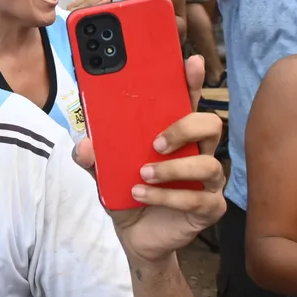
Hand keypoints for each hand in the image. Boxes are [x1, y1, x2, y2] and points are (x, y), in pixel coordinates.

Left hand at [74, 56, 225, 262]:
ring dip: (173, 168)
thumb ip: (90, 155)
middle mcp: (195, 151)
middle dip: (185, 127)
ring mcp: (206, 180)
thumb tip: (85, 144)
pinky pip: (198, 198)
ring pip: (209, 163)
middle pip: (210, 124)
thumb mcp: (101, 171)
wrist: (134, 234)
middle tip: (156, 141)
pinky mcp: (208, 207)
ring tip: (143, 172)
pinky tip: (140, 194)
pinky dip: (165, 197)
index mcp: (173, 133)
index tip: (191, 62)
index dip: (192, 81)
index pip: (187, 101)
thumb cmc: (125, 190)